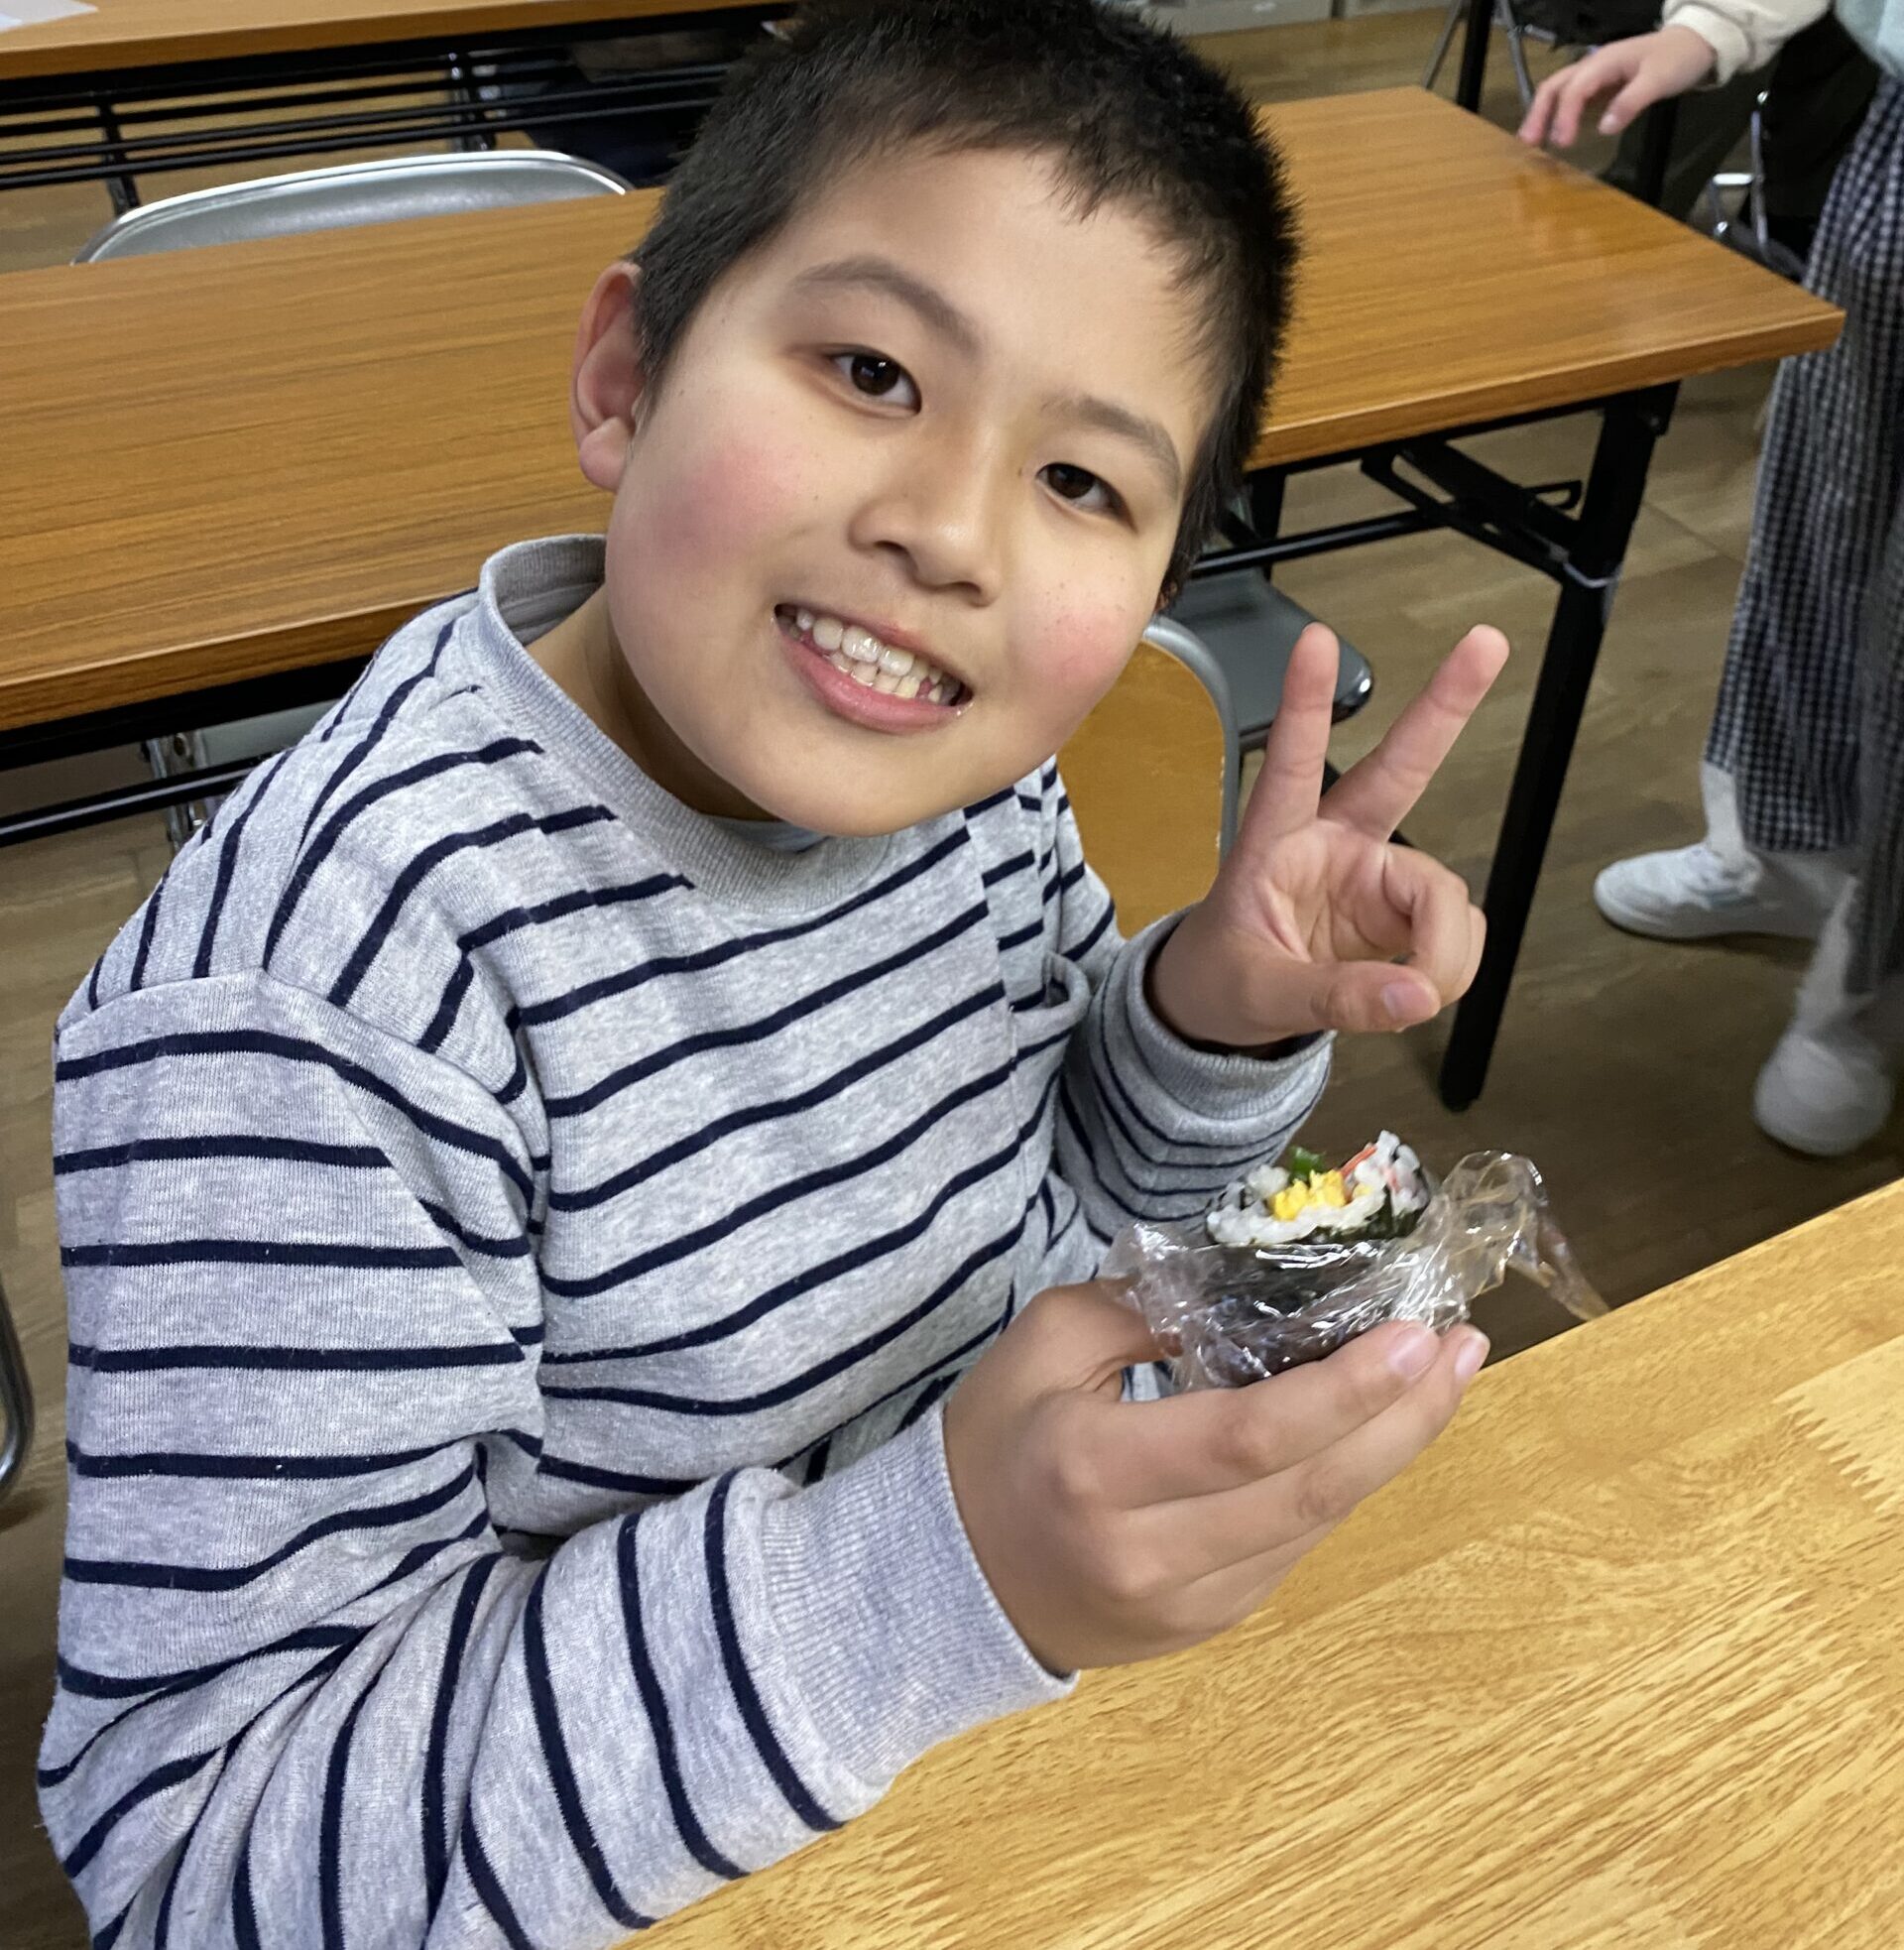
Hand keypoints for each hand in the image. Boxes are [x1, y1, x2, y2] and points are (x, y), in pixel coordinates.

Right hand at [941, 1280, 1485, 1671]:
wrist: (947, 1583)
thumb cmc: (993, 1444)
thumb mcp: (1042, 1346)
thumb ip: (1140, 1306)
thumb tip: (1251, 1285)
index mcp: (1096, 1470)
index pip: (1248, 1437)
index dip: (1345, 1390)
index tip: (1417, 1335)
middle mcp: (1150, 1553)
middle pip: (1310, 1491)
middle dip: (1405, 1418)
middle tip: (1464, 1348)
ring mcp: (1186, 1603)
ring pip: (1317, 1525)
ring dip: (1392, 1450)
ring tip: (1445, 1380)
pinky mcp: (1207, 1625)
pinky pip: (1294, 1547)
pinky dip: (1341, 1484)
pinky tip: (1374, 1431)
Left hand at [1146, 623, 1507, 1047]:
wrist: (1220, 1012)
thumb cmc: (1220, 981)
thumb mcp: (1259, 994)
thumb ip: (1335, 996)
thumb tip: (1418, 996)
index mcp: (1276, 842)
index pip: (1291, 762)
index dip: (1305, 703)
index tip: (1315, 640)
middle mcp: (1336, 843)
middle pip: (1400, 768)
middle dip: (1445, 707)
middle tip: (1487, 642)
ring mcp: (1376, 876)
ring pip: (1445, 893)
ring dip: (1446, 949)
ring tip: (1416, 995)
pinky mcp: (1403, 913)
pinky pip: (1457, 932)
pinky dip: (1452, 967)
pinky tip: (1421, 990)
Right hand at [1519, 27, 1717, 146]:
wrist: (1695, 43)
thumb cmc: (1677, 59)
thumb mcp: (1659, 80)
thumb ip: (1631, 102)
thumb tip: (1603, 127)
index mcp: (1605, 61)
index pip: (1575, 89)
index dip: (1565, 116)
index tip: (1562, 144)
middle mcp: (1594, 65)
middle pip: (1555, 86)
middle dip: (1539, 113)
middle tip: (1529, 144)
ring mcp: (1596, 75)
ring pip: (1559, 91)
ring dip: (1543, 114)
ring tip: (1533, 142)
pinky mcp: (1601, 85)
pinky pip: (1572, 99)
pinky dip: (1558, 115)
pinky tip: (1555, 133)